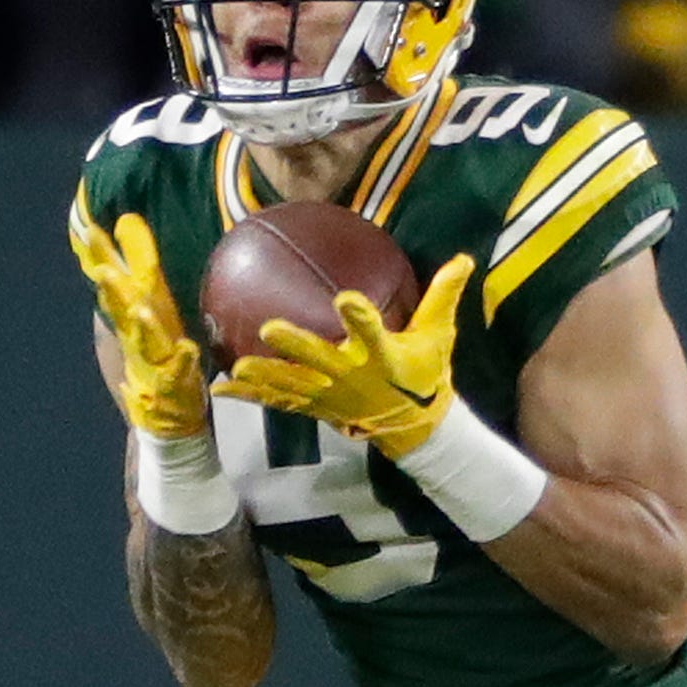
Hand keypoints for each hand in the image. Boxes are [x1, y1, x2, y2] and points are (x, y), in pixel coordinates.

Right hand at [73, 210, 210, 442]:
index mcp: (134, 313)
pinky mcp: (172, 383)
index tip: (90, 229)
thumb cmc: (159, 351)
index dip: (100, 257)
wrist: (163, 415)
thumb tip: (129, 222)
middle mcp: (137, 334)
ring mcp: (152, 360)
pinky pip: (177, 371)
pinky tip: (187, 349)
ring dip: (141, 325)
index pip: (115, 279)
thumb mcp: (148, 307)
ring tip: (141, 311)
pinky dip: (182, 361)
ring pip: (144, 339)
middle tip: (102, 267)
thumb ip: (138, 267)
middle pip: (120, 307)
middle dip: (111, 288)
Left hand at [223, 254, 473, 459]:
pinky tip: (222, 387)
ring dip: (266, 376)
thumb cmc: (426, 375)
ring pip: (295, 385)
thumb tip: (464, 259)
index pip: (373, 333)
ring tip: (237, 367)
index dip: (360, 318)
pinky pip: (282, 402)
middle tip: (269, 328)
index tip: (346, 301)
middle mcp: (355, 378)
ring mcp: (333, 397)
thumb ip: (443, 296)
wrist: (417, 428)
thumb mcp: (440, 337)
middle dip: (297, 346)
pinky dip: (253, 396)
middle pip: (322, 360)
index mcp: (384, 357)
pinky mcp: (318, 409)